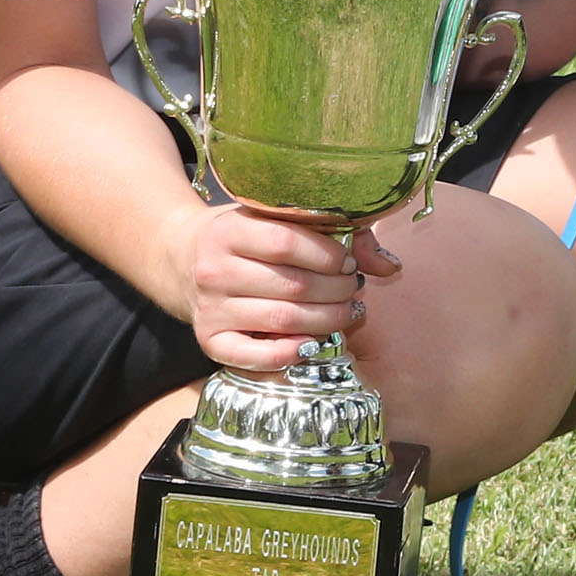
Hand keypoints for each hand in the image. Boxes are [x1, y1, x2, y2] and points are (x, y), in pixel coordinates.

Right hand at [178, 207, 404, 372]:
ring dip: (326, 321)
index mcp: (230, 230)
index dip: (328, 255)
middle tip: (353, 290)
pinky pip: (254, 356)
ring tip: (345, 312)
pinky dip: (290, 354)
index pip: (287, 242)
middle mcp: (214, 270)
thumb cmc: (247, 236)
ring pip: (282, 321)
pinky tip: (313, 343)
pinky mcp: (208, 340)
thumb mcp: (278, 219)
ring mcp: (209, 308)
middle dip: (336, 290)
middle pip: (292, 286)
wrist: (184, 258)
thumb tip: (391, 266)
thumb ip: (338, 233)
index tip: (348, 262)